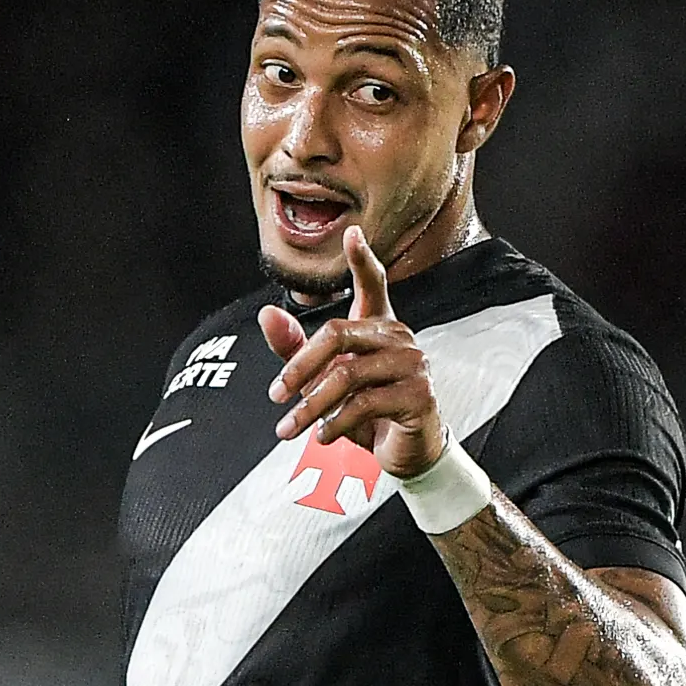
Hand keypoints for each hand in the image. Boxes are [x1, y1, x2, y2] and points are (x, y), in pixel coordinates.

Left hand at [259, 225, 447, 478]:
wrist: (410, 452)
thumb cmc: (372, 412)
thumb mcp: (327, 382)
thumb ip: (296, 351)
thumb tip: (266, 315)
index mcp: (379, 327)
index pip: (374, 284)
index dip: (362, 259)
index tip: (352, 233)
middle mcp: (399, 338)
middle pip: (338, 334)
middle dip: (300, 367)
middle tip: (276, 394)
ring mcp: (413, 364)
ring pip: (347, 375)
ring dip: (311, 406)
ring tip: (290, 427)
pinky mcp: (418, 395)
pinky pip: (365, 404)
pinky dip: (336, 423)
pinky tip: (323, 435)